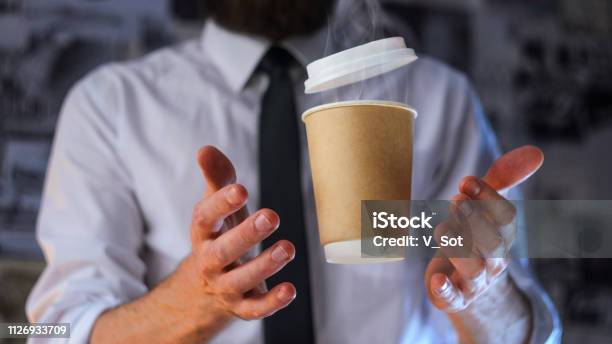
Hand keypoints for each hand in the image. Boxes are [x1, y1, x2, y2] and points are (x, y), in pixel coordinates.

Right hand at [163, 146, 295, 333]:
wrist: (203, 290)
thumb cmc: (218, 237)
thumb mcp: (216, 209)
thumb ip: (216, 179)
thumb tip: (205, 150)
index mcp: (203, 233)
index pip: (205, 218)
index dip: (220, 204)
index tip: (240, 190)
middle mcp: (210, 261)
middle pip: (224, 250)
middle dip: (247, 234)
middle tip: (271, 216)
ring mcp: (225, 286)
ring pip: (241, 279)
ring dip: (265, 265)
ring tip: (288, 247)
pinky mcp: (242, 306)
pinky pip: (255, 308)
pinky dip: (272, 301)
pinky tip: (291, 289)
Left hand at [424, 146, 542, 342]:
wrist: (466, 286)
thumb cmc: (473, 237)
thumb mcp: (484, 208)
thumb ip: (502, 180)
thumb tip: (536, 151)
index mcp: (503, 235)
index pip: (506, 216)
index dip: (488, 197)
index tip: (465, 181)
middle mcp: (494, 259)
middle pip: (494, 243)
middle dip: (476, 220)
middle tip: (455, 200)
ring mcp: (475, 281)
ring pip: (474, 269)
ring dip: (457, 248)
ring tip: (441, 230)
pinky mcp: (454, 297)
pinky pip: (453, 298)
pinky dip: (446, 290)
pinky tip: (437, 279)